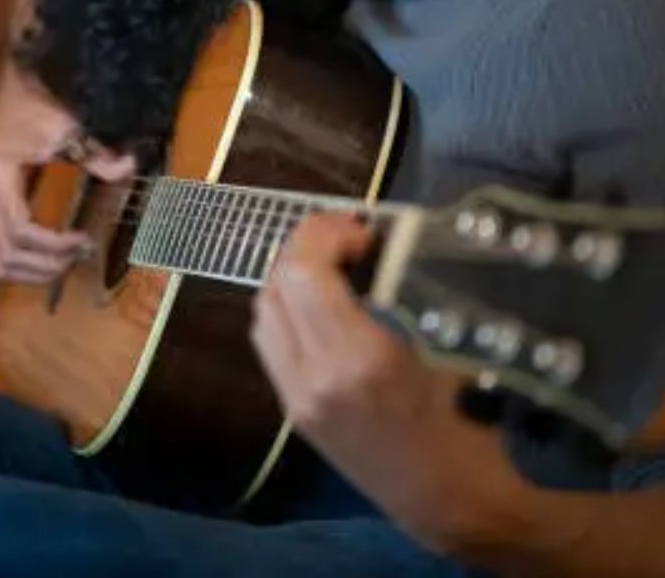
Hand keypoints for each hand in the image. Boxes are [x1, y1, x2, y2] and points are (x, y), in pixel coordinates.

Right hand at [0, 63, 134, 284]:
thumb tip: (127, 168)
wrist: (19, 87)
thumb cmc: (39, 106)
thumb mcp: (68, 127)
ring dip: (35, 271)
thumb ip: (96, 153)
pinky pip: (2, 252)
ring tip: (68, 261)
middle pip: (8, 255)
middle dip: (47, 265)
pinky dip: (26, 264)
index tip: (85, 240)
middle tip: (80, 255)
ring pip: (1, 262)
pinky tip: (53, 257)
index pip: (22, 231)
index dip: (54, 245)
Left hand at [251, 213, 533, 556]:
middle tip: (345, 239)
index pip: (304, 273)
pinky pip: (268, 340)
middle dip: (306, 246)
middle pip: (277, 285)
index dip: (324, 234)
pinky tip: (317, 303)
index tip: (362, 231)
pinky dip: (284, 308)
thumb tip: (381, 237)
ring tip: (330, 264)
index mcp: (360, 359)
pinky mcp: (292, 410)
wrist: (450, 502)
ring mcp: (297, 397)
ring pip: (264, 310)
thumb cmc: (469, 419)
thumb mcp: (448, 345)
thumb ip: (404, 289)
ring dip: (290, 275)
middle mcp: (315, 377)